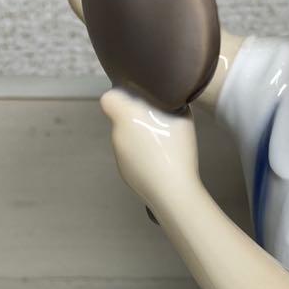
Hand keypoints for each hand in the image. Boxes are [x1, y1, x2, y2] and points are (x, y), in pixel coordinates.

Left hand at [99, 88, 199, 208]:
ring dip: (139, 139)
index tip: (135, 100)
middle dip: (136, 119)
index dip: (119, 97)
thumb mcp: (181, 116)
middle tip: (158, 124)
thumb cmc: (177, 150)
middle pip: (122, 120)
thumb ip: (167, 103)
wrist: (173, 191)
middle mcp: (117, 135)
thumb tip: (164, 99)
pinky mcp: (125, 173)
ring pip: (127, 140)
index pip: (108, 99)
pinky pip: (131, 157)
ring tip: (162, 146)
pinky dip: (141, 157)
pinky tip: (159, 163)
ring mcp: (119, 157)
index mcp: (126, 117)